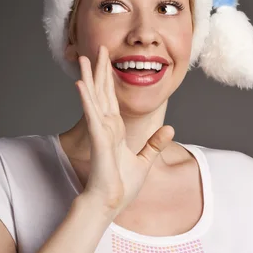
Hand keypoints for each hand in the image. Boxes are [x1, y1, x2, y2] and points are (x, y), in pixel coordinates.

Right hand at [74, 45, 174, 216]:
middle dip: (100, 69)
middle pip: (102, 91)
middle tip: (97, 49)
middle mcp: (106, 125)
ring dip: (88, 77)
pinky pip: (92, 114)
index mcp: (115, 129)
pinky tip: (81, 83)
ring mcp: (100, 130)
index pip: (111, 97)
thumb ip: (155, 144)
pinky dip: (86, 99)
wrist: (110, 203)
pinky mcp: (98, 138)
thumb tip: (171, 129)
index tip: (107, 60)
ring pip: (93, 97)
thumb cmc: (122, 186)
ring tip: (83, 58)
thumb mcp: (145, 161)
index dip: (109, 77)